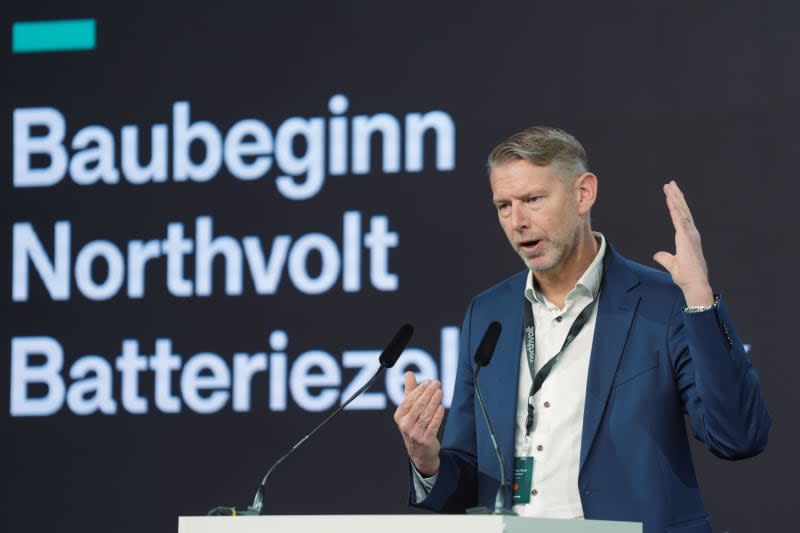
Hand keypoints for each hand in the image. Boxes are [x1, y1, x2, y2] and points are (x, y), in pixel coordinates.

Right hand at [393, 372, 444, 476]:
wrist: (420, 453)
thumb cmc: (414, 426)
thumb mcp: (410, 410)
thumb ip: (409, 391)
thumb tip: (409, 373)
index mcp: (399, 416)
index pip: (409, 400)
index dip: (419, 390)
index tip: (429, 381)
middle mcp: (404, 425)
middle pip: (418, 406)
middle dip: (428, 393)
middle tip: (437, 383)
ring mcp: (414, 434)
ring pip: (425, 415)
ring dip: (434, 402)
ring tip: (440, 392)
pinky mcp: (425, 441)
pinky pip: (432, 426)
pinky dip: (437, 416)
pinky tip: (441, 407)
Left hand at [652, 180, 714, 305]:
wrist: (695, 284)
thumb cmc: (687, 277)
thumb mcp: (672, 265)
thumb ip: (665, 258)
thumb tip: (657, 255)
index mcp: (688, 238)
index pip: (681, 217)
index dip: (676, 205)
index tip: (670, 194)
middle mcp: (691, 233)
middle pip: (683, 210)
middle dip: (676, 196)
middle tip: (670, 184)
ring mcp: (690, 234)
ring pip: (681, 211)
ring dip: (675, 197)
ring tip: (669, 186)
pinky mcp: (686, 238)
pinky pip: (678, 219)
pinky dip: (674, 208)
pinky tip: (670, 198)